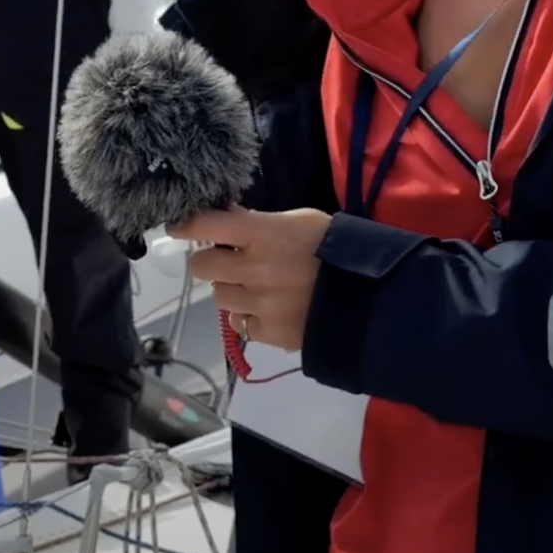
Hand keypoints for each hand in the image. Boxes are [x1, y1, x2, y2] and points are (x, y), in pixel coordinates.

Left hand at [171, 206, 332, 351]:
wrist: (375, 299)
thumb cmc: (339, 249)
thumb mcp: (303, 221)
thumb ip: (262, 222)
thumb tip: (228, 218)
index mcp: (262, 234)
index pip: (204, 224)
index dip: (185, 224)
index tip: (177, 226)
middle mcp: (253, 269)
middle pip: (201, 266)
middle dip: (212, 261)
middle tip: (230, 260)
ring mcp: (259, 304)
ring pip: (218, 296)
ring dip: (231, 290)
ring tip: (256, 287)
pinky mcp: (269, 334)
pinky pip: (242, 324)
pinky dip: (251, 318)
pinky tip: (271, 310)